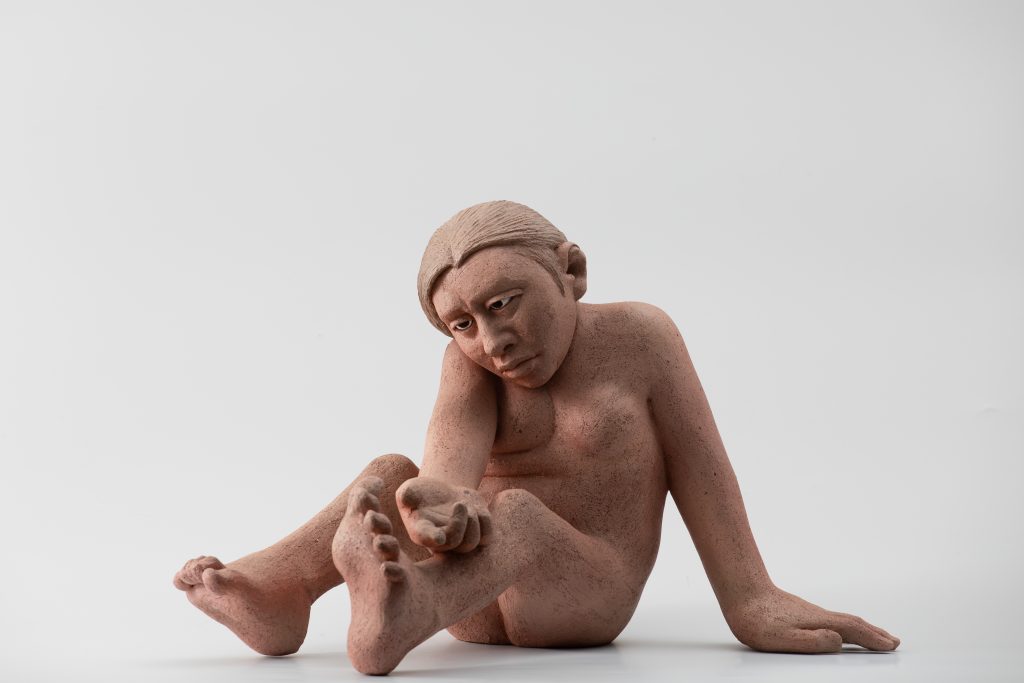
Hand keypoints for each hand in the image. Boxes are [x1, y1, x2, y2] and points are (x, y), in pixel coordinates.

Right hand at [395, 476, 493, 553]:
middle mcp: (439, 541)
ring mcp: (458, 540)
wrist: (440, 494)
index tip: (440, 536)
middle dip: (460, 523)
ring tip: (465, 505)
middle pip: (454, 542)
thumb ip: (407, 494)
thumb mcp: (410, 489)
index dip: (433, 538)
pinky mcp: (475, 534)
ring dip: (473, 522)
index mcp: (420, 531)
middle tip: (460, 504)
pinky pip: (486, 537)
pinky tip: (477, 509)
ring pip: (471, 542)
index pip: (425, 538)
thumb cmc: (421, 493)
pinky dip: (486, 522)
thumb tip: (406, 497)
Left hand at [724, 585, 899, 652]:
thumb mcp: (784, 638)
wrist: (740, 593)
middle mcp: (818, 615)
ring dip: (861, 628)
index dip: (873, 638)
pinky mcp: (799, 611)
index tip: (891, 644)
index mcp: (818, 622)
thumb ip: (812, 641)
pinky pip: (830, 619)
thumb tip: (838, 641)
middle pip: (852, 623)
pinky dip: (844, 625)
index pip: (853, 630)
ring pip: (841, 620)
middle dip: (873, 633)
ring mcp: (809, 612)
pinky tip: (838, 629)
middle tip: (892, 640)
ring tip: (873, 635)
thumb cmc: (758, 620)